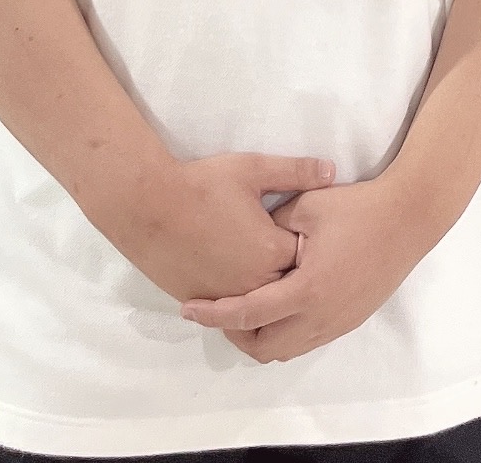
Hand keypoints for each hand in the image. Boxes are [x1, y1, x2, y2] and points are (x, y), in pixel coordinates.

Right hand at [115, 151, 336, 306]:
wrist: (149, 207)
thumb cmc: (203, 185)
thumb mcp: (253, 169)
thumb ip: (295, 172)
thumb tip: (332, 172)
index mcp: (271, 252)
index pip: (307, 255)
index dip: (309, 241)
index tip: (312, 228)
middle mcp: (253, 283)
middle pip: (287, 284)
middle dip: (293, 271)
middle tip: (292, 250)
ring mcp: (226, 297)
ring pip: (259, 302)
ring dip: (267, 290)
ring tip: (268, 270)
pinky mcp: (202, 302)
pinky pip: (231, 310)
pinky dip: (240, 300)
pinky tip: (242, 281)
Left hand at [178, 173, 433, 363]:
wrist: (409, 218)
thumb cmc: (358, 208)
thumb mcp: (308, 206)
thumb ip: (273, 226)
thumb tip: (248, 240)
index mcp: (306, 288)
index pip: (248, 313)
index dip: (214, 313)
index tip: (189, 307)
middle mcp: (319, 316)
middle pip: (262, 347)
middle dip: (234, 334)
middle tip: (219, 308)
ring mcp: (336, 322)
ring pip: (285, 350)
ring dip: (259, 337)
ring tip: (245, 309)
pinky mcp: (348, 321)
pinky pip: (305, 342)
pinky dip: (284, 333)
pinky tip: (278, 306)